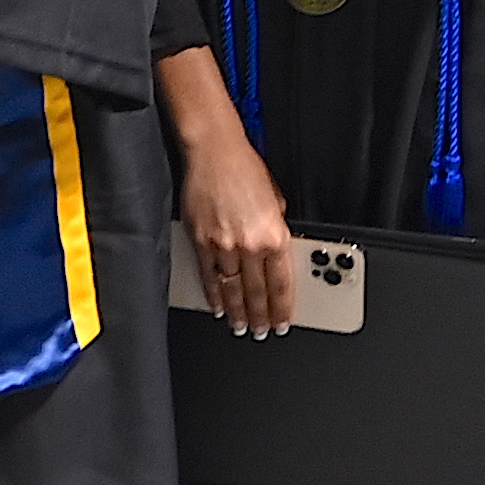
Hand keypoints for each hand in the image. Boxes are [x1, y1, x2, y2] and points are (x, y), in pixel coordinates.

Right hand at [180, 120, 303, 331]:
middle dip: (260, 316)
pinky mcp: (201, 240)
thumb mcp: (277, 199)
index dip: (282, 307)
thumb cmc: (246, 168)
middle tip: (262, 332)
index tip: (283, 321)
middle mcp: (250, 243)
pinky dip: (214, 294)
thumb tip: (276, 251)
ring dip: (237, 312)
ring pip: (233, 288)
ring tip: (240, 327)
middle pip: (257, 292)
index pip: (282, 283)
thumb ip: (277, 228)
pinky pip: (209, 275)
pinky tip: (217, 306)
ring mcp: (224, 244)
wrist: (215, 152)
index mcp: (275, 233)